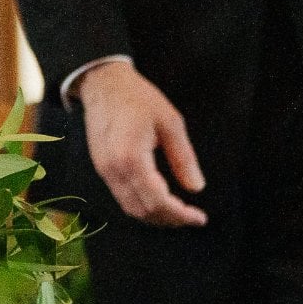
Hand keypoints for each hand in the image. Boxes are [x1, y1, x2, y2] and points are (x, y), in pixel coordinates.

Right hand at [74, 61, 208, 226]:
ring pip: (131, 209)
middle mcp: (114, 170)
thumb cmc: (137, 98)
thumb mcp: (170, 122)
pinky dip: (143, 207)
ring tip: (180, 214)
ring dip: (156, 217)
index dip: (180, 214)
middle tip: (193, 217)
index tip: (200, 217)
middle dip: (171, 220)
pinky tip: (160, 203)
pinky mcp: (102, 169)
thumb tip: (196, 188)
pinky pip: (123, 198)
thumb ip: (183, 158)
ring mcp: (104, 171)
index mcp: (131, 157)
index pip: (158, 200)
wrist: (103, 83)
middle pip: (144, 210)